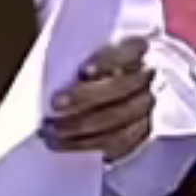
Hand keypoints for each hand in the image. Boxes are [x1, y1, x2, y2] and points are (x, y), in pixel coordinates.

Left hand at [42, 36, 155, 161]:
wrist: (108, 76)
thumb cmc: (85, 58)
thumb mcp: (82, 49)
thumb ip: (73, 55)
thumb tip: (48, 67)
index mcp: (134, 49)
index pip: (127, 52)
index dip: (106, 62)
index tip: (82, 71)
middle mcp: (145, 77)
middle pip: (121, 89)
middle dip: (86, 99)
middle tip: (55, 104)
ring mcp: (146, 106)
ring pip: (121, 121)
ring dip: (84, 129)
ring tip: (53, 133)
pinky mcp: (142, 130)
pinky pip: (123, 144)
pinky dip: (94, 146)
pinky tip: (70, 146)